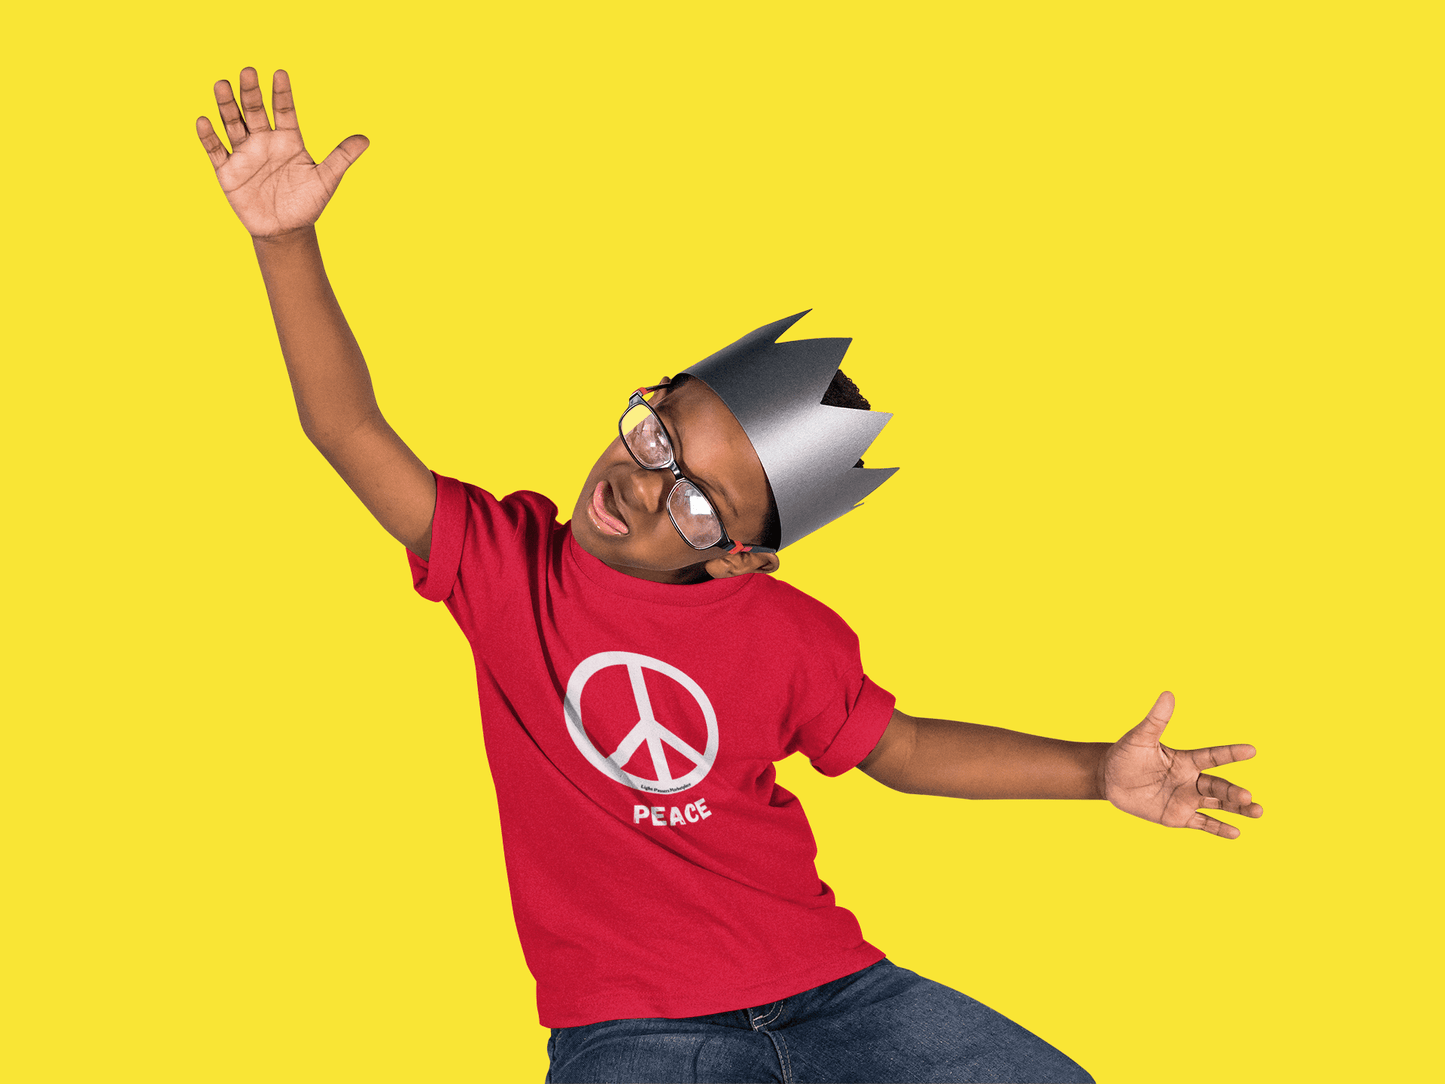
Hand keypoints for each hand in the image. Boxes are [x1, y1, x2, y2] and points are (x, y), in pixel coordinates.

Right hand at [196, 67, 368, 238]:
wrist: (286, 231)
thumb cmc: (307, 203)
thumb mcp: (327, 179)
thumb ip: (342, 157)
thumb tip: (366, 139)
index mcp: (288, 139)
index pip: (284, 110)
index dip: (282, 93)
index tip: (280, 73)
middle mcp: (264, 141)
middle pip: (255, 111)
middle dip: (251, 92)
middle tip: (248, 71)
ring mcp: (245, 154)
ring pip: (232, 124)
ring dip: (226, 105)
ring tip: (221, 84)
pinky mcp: (228, 171)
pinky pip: (216, 151)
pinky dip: (209, 137)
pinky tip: (204, 120)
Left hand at [1100, 692, 1262, 837]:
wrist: (1110, 779)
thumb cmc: (1125, 755)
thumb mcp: (1140, 738)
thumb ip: (1156, 720)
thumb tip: (1167, 694)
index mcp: (1185, 760)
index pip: (1212, 756)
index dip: (1231, 753)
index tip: (1252, 749)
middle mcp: (1191, 780)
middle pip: (1218, 786)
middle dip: (1235, 793)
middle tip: (1249, 797)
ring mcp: (1186, 799)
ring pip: (1218, 804)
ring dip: (1237, 809)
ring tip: (1258, 812)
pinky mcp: (1177, 816)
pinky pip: (1202, 823)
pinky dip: (1218, 829)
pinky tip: (1236, 833)